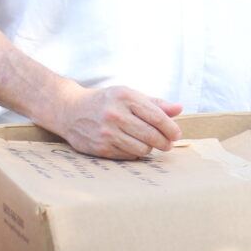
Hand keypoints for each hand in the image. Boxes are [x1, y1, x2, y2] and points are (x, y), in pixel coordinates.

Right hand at [50, 84, 182, 158]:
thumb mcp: (129, 95)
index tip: (177, 134)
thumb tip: (179, 109)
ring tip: (150, 143)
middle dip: (165, 142)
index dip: (171, 128)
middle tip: (168, 143)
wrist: (71, 110)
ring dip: (150, 148)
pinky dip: (135, 153)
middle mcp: (115, 114)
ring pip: (141, 148)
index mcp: (126, 97)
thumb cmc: (107, 101)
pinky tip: (133, 146)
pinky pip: (128, 155)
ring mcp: (106, 132)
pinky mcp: (100, 148)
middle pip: (151, 135)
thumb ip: (155, 103)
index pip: (157, 117)